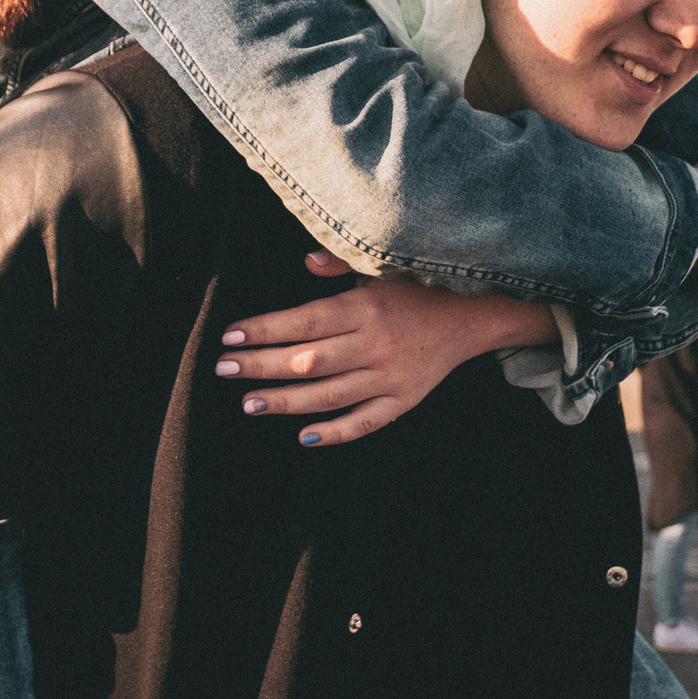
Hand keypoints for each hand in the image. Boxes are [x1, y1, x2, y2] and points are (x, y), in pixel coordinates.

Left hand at [214, 251, 557, 446]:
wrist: (474, 315)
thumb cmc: (420, 286)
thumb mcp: (384, 267)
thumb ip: (343, 264)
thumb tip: (305, 262)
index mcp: (366, 307)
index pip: (304, 322)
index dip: (265, 330)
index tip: (230, 335)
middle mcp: (375, 344)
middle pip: (307, 361)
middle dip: (260, 366)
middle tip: (223, 369)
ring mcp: (389, 377)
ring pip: (328, 395)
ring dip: (284, 401)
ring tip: (248, 403)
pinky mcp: (403, 400)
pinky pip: (365, 422)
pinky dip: (334, 432)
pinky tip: (303, 436)